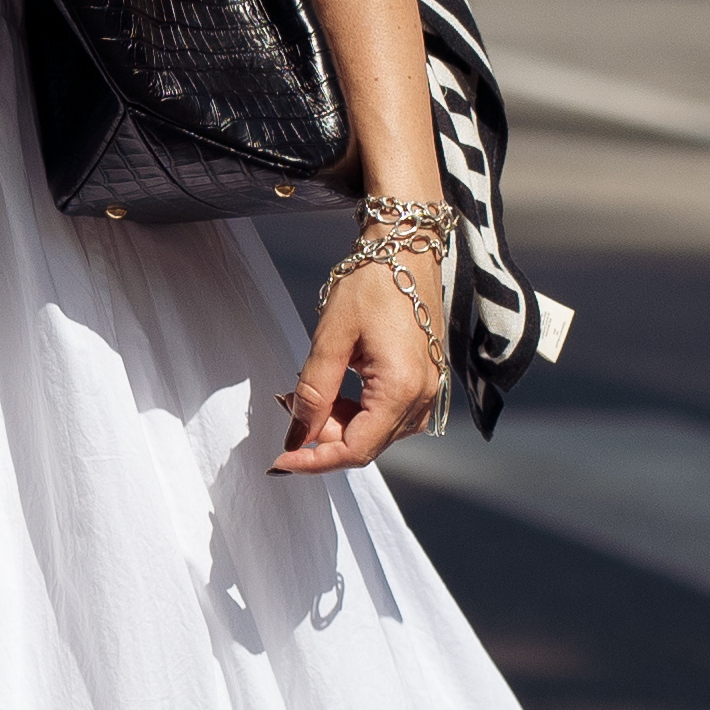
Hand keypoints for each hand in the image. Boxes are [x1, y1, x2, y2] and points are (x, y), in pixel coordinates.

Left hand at [271, 229, 448, 474]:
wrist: (407, 248)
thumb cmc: (372, 283)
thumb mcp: (331, 339)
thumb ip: (312, 393)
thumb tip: (296, 437)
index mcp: (402, 389)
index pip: (356, 450)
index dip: (315, 461)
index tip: (281, 459)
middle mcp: (422, 398)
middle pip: (366, 443)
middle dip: (322, 436)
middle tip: (286, 405)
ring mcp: (428, 391)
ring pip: (375, 431)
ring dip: (337, 423)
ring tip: (305, 393)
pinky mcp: (424, 381)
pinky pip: (387, 413)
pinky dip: (355, 410)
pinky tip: (333, 389)